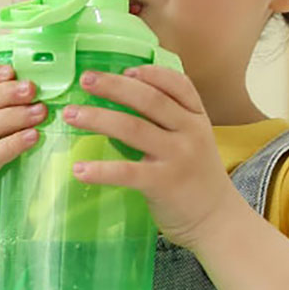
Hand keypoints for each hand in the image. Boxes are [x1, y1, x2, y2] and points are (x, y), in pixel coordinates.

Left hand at [61, 63, 237, 250]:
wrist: (217, 220)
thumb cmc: (197, 177)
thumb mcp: (194, 140)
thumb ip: (171, 120)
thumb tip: (124, 97)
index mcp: (196, 118)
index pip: (178, 84)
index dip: (151, 73)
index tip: (124, 69)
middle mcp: (189, 132)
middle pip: (149, 100)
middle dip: (114, 86)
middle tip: (85, 79)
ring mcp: (177, 157)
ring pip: (133, 129)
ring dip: (98, 118)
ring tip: (72, 114)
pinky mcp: (163, 184)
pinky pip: (127, 172)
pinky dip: (100, 170)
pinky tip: (79, 169)